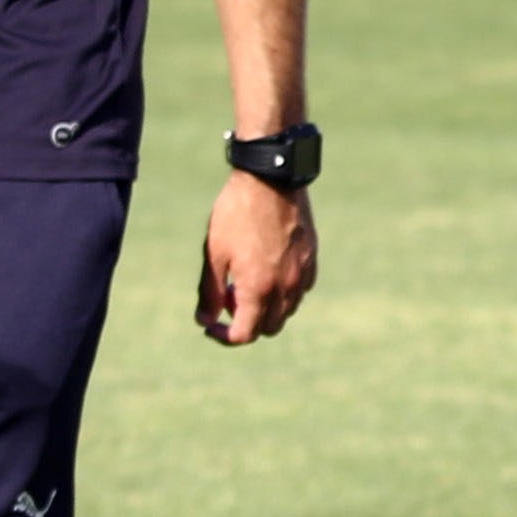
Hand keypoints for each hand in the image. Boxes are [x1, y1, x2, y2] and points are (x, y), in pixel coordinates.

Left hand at [197, 172, 317, 343]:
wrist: (270, 179)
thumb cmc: (236, 214)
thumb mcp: (214, 254)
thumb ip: (210, 292)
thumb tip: (205, 320)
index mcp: (258, 289)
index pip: (245, 334)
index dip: (224, 337)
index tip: (211, 325)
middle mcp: (285, 287)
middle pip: (268, 328)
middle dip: (246, 321)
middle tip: (228, 296)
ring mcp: (302, 274)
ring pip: (287, 311)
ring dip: (266, 308)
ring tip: (247, 280)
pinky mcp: (311, 259)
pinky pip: (300, 290)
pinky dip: (284, 293)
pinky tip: (269, 269)